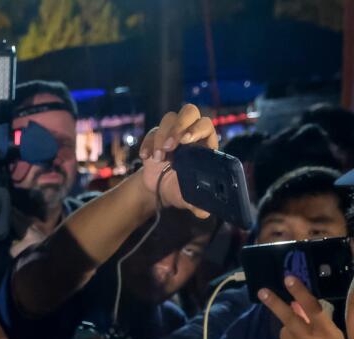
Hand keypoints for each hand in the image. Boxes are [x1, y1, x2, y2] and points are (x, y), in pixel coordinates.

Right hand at [137, 103, 220, 217]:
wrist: (159, 189)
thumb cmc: (180, 190)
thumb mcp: (189, 198)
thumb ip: (197, 203)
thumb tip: (204, 212)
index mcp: (205, 144)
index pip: (206, 125)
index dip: (197, 129)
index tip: (186, 140)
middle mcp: (190, 133)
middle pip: (189, 112)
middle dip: (179, 126)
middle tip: (171, 146)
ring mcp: (173, 132)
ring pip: (169, 118)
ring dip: (162, 135)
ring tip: (159, 158)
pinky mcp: (157, 136)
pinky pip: (153, 131)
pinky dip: (148, 143)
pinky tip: (147, 158)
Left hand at [265, 275, 345, 338]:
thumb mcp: (334, 337)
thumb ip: (317, 321)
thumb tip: (298, 305)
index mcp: (323, 330)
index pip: (311, 307)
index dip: (300, 292)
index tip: (288, 279)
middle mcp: (306, 336)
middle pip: (288, 316)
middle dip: (274, 302)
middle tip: (262, 291)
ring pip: (283, 332)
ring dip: (288, 334)